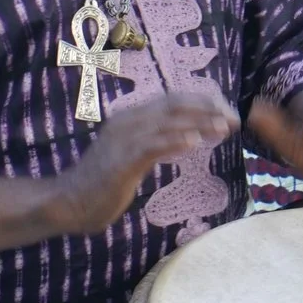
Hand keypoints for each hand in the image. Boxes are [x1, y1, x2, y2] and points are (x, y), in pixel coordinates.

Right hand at [48, 91, 238, 235]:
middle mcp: (128, 121)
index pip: (173, 99)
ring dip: (199, 123)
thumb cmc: (102, 183)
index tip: (226, 112)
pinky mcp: (121, 161)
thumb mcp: (134, 156)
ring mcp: (123, 140)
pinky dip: (175, 142)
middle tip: (234, 119)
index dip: (203, 102)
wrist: (69, 203)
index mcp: (131, 117)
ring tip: (223, 127)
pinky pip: (152, 146)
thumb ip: (156, 143)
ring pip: (167, 122)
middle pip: (175, 104)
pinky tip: (195, 143)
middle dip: (208, 108)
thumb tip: (187, 137)